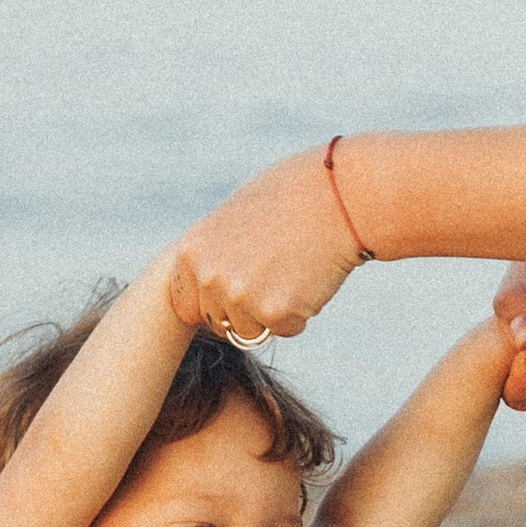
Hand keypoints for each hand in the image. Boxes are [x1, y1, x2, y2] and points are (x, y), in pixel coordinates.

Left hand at [172, 150, 365, 344]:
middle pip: (219, 322)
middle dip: (244, 310)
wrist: (339, 195)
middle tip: (275, 274)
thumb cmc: (292, 196)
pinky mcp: (276, 312)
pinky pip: (286, 330)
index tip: (240, 285)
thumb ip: (214, 252)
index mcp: (191, 252)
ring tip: (294, 271)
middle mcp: (209, 277)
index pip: (187, 304)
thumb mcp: (233, 217)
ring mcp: (240, 297)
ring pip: (252, 331)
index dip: (214, 302)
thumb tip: (206, 280)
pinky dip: (302, 312)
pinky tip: (311, 277)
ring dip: (273, 313)